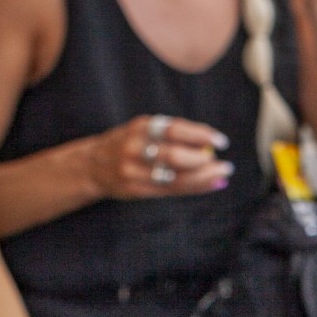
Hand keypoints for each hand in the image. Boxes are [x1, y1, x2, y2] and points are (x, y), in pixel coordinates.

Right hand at [85, 114, 231, 200]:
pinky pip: (170, 190)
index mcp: (140, 127)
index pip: (174, 129)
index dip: (200, 135)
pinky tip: (211, 185)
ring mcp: (133, 170)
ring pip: (174, 176)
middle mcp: (135, 147)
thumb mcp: (144, 130)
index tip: (221, 142)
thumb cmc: (129, 145)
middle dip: (203, 161)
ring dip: (202, 177)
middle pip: (174, 155)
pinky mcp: (135, 189)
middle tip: (224, 164)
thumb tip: (211, 144)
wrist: (92, 165)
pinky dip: (194, 188)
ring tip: (221, 175)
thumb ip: (172, 135)